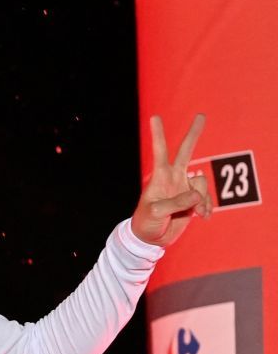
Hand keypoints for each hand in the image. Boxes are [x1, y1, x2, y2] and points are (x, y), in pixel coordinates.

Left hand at [131, 113, 210, 246]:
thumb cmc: (146, 222)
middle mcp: (174, 178)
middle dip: (194, 134)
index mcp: (160, 177)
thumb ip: (176, 203)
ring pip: (202, 183)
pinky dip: (207, 208)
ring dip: (202, 199)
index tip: (154, 117)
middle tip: (201, 115)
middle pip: (185, 151)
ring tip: (195, 213)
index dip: (158, 135)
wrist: (151, 238)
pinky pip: (207, 198)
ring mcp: (185, 188)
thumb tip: (196, 195)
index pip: (160, 152)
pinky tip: (202, 217)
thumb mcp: (156, 213)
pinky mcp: (194, 201)